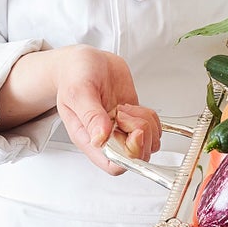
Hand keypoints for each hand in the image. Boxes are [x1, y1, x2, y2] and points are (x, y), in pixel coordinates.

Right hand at [2, 45, 162, 175]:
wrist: (84, 61)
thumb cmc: (74, 76)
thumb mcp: (78, 92)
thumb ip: (90, 115)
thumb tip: (101, 138)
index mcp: (89, 139)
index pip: (113, 165)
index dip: (129, 155)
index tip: (133, 133)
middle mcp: (107, 137)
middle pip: (137, 156)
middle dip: (142, 135)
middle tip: (126, 114)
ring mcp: (122, 128)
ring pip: (149, 141)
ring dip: (147, 124)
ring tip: (128, 109)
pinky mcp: (134, 117)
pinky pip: (153, 127)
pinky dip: (152, 117)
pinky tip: (136, 107)